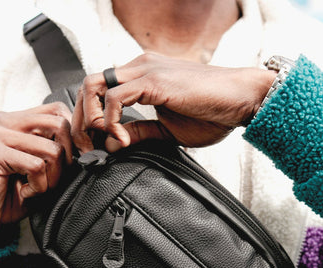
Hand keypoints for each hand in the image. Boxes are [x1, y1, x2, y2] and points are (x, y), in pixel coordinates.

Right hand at [0, 102, 72, 224]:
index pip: (57, 110)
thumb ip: (53, 155)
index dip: (74, 134)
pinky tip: (25, 193)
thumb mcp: (36, 171)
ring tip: (39, 188)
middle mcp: (6, 122)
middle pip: (60, 123)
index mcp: (17, 122)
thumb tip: (85, 151)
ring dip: (54, 177)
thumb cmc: (7, 195)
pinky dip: (39, 186)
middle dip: (69, 155)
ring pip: (53, 149)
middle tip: (58, 176)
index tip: (78, 157)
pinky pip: (36, 167)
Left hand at [71, 53, 275, 152]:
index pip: (99, 90)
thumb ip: (141, 132)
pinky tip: (123, 139)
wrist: (242, 99)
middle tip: (87, 146)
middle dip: (80, 118)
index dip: (89, 117)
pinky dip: (110, 121)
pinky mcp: (154, 80)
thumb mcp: (168, 129)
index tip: (94, 144)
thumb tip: (114, 144)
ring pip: (94, 86)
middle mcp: (139, 67)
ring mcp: (145, 70)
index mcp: (142, 76)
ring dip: (89, 118)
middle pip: (88, 85)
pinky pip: (114, 97)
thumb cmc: (212, 112)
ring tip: (100, 142)